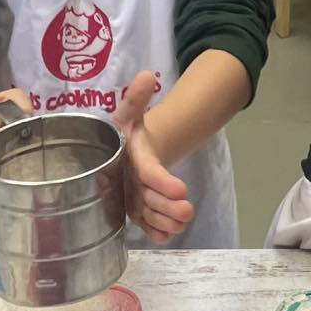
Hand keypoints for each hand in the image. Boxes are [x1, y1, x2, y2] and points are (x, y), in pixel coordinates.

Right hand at [114, 72, 194, 242]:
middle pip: (148, 198)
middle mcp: (125, 181)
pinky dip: (155, 232)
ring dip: (164, 221)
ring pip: (147, 214)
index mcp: (127, 157)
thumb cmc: (126, 132)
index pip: (147, 171)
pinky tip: (168, 236)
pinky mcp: (133, 210)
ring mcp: (129, 198)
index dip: (162, 182)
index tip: (182, 189)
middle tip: (188, 211)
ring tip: (183, 223)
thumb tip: (147, 75)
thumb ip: (137, 98)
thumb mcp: (131, 113)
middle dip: (167, 207)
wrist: (122, 150)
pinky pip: (143, 224)